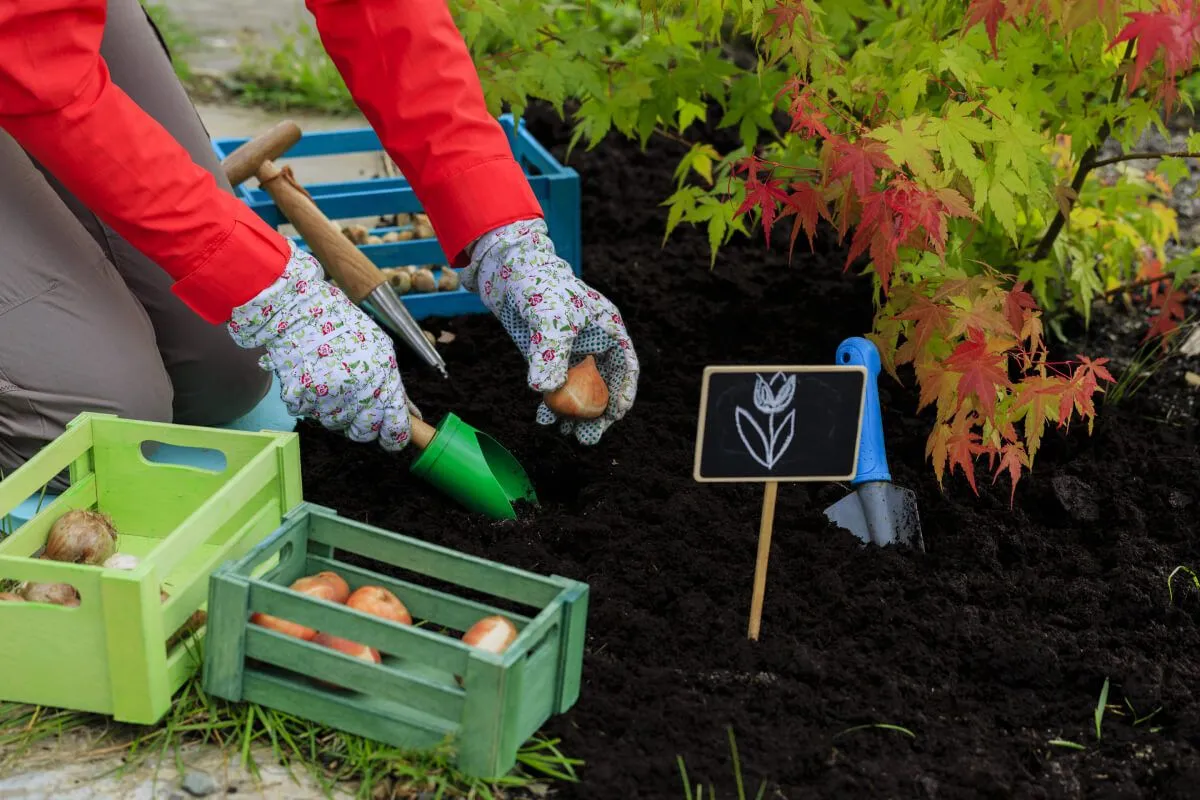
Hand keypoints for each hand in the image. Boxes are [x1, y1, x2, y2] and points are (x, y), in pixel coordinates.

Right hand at [226, 243, 414, 450]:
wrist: (299, 312)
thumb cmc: (344, 326)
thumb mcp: (381, 350)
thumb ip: (395, 387)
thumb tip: (412, 416)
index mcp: (383, 377)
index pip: (395, 425)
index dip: (394, 438)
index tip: (392, 440)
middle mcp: (358, 391)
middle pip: (364, 432)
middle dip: (363, 426)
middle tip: (357, 408)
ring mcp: (329, 397)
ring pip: (337, 425)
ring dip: (336, 411)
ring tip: (332, 383)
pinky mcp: (303, 399)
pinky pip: (312, 415)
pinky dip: (313, 403)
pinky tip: (315, 379)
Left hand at [463, 219, 638, 443]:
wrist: (508, 271)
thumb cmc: (538, 284)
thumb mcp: (549, 318)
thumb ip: (550, 355)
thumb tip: (544, 391)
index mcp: (607, 328)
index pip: (625, 365)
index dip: (623, 392)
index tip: (615, 416)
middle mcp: (592, 343)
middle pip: (602, 385)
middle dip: (596, 414)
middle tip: (588, 438)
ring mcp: (570, 352)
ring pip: (578, 391)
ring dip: (573, 414)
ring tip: (566, 434)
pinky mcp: (547, 357)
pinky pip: (554, 386)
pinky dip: (550, 404)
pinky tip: (543, 418)